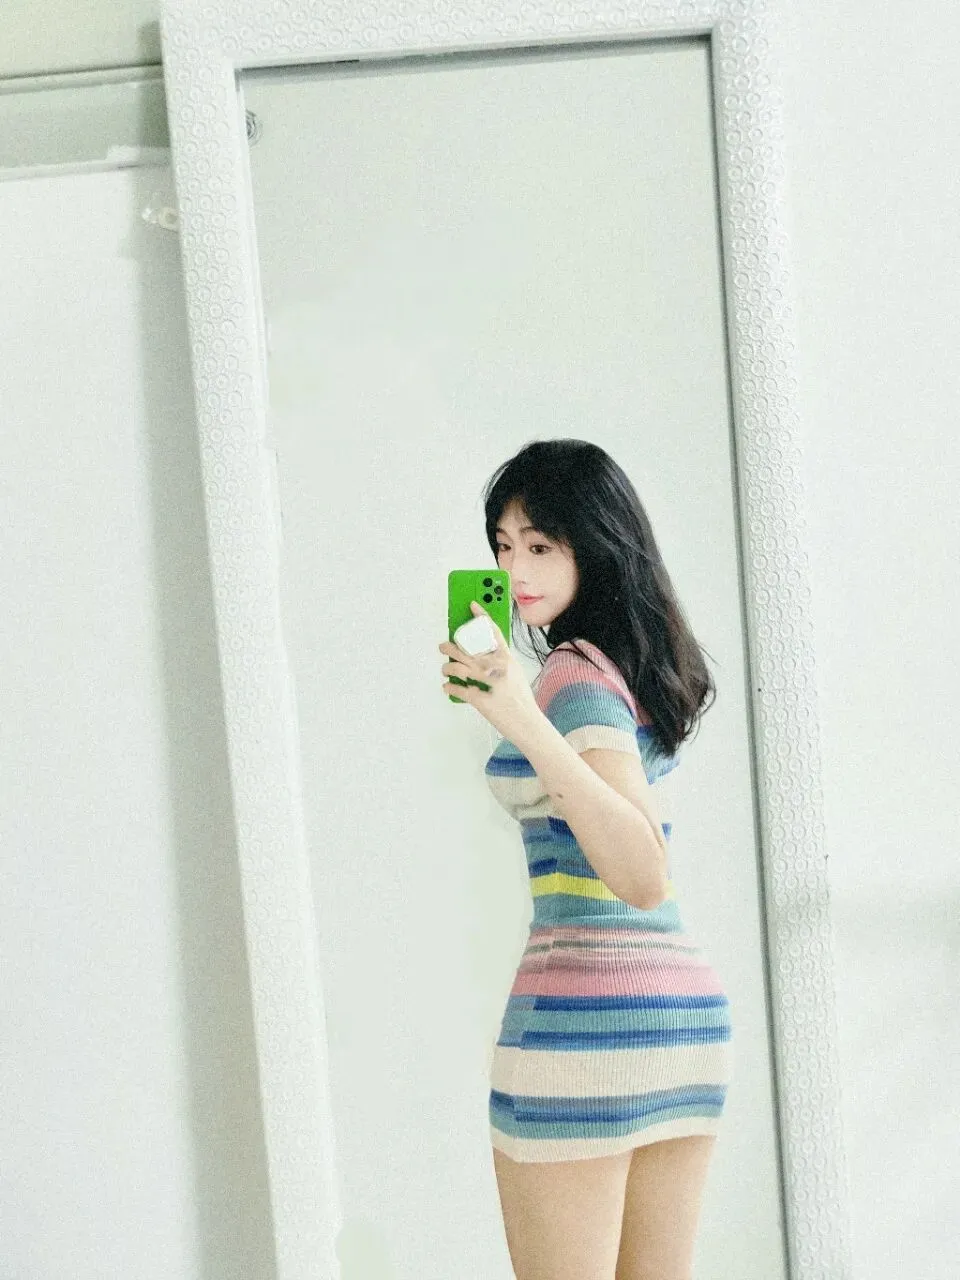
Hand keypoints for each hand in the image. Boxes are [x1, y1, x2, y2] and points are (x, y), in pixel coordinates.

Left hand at [439, 601, 542, 742]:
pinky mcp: (483, 701)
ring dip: (448, 667)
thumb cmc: (521, 701)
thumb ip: (500, 664)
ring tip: (445, 669)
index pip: (494, 633)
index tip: (473, 607)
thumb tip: (479, 655)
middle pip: (470, 650)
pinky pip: (460, 689)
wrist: (529, 724)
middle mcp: (500, 669)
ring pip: (461, 668)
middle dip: (452, 647)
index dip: (482, 618)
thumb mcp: (515, 675)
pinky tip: (447, 686)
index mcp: (508, 660)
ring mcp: (491, 684)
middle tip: (444, 646)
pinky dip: (450, 687)